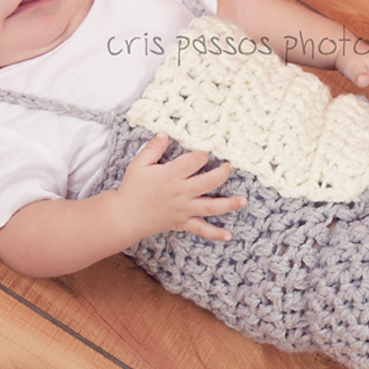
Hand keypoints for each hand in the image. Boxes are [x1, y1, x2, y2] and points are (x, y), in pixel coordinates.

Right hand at [116, 132, 245, 241]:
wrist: (125, 216)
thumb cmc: (132, 188)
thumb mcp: (139, 164)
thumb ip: (153, 148)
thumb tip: (165, 133)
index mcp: (170, 175)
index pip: (194, 161)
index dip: (202, 155)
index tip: (204, 153)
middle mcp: (180, 192)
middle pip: (209, 182)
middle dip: (223, 173)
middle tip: (229, 166)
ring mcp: (183, 209)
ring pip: (211, 207)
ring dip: (229, 204)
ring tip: (243, 200)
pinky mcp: (182, 223)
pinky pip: (201, 229)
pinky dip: (215, 233)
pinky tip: (229, 235)